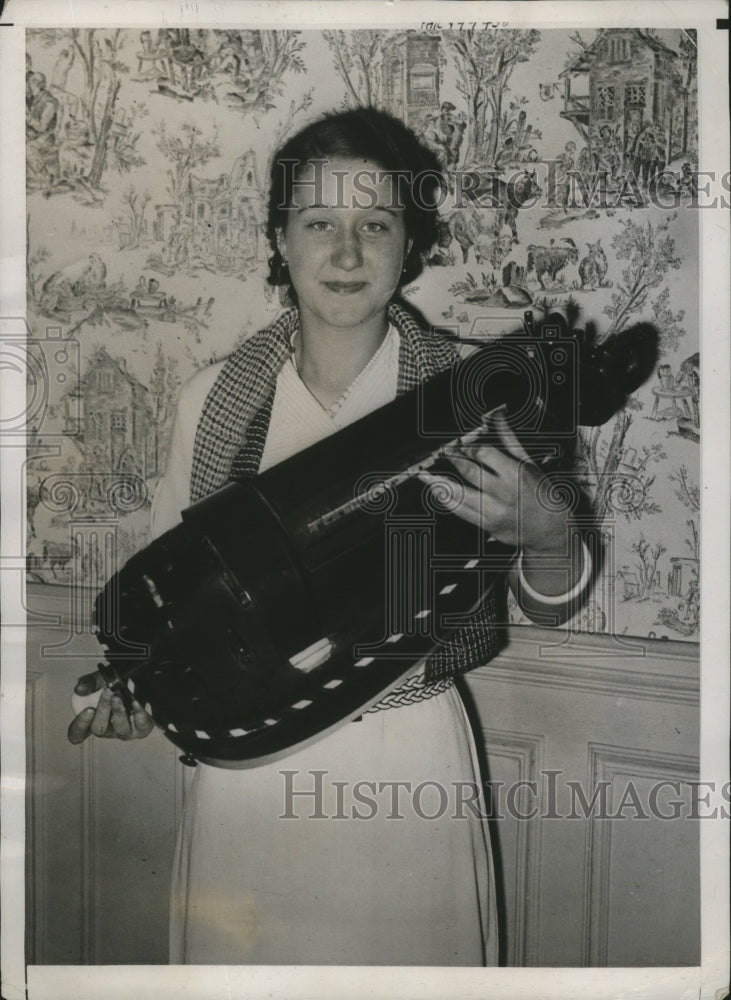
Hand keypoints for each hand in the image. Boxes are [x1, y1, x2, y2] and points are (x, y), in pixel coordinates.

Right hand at [67, 670, 153, 744]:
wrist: (133, 680)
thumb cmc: (113, 684)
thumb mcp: (99, 679)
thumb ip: (88, 683)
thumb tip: (79, 689)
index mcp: (91, 722)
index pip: (78, 733)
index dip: (81, 726)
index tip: (88, 710)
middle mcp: (107, 730)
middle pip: (100, 729)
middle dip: (103, 710)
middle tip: (108, 693)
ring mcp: (124, 731)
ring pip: (121, 730)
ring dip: (119, 712)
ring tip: (119, 697)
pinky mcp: (142, 729)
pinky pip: (141, 726)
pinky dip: (139, 715)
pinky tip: (136, 703)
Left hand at [421, 410, 568, 553]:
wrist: (550, 529)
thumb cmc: (541, 493)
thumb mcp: (528, 462)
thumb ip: (508, 438)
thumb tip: (496, 415)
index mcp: (514, 473)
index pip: (483, 454)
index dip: (466, 448)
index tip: (456, 444)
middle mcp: (503, 492)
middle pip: (469, 472)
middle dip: (451, 460)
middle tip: (439, 452)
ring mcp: (494, 511)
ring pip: (459, 495)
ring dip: (438, 483)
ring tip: (424, 475)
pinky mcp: (488, 525)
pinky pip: (461, 512)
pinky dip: (447, 501)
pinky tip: (438, 492)